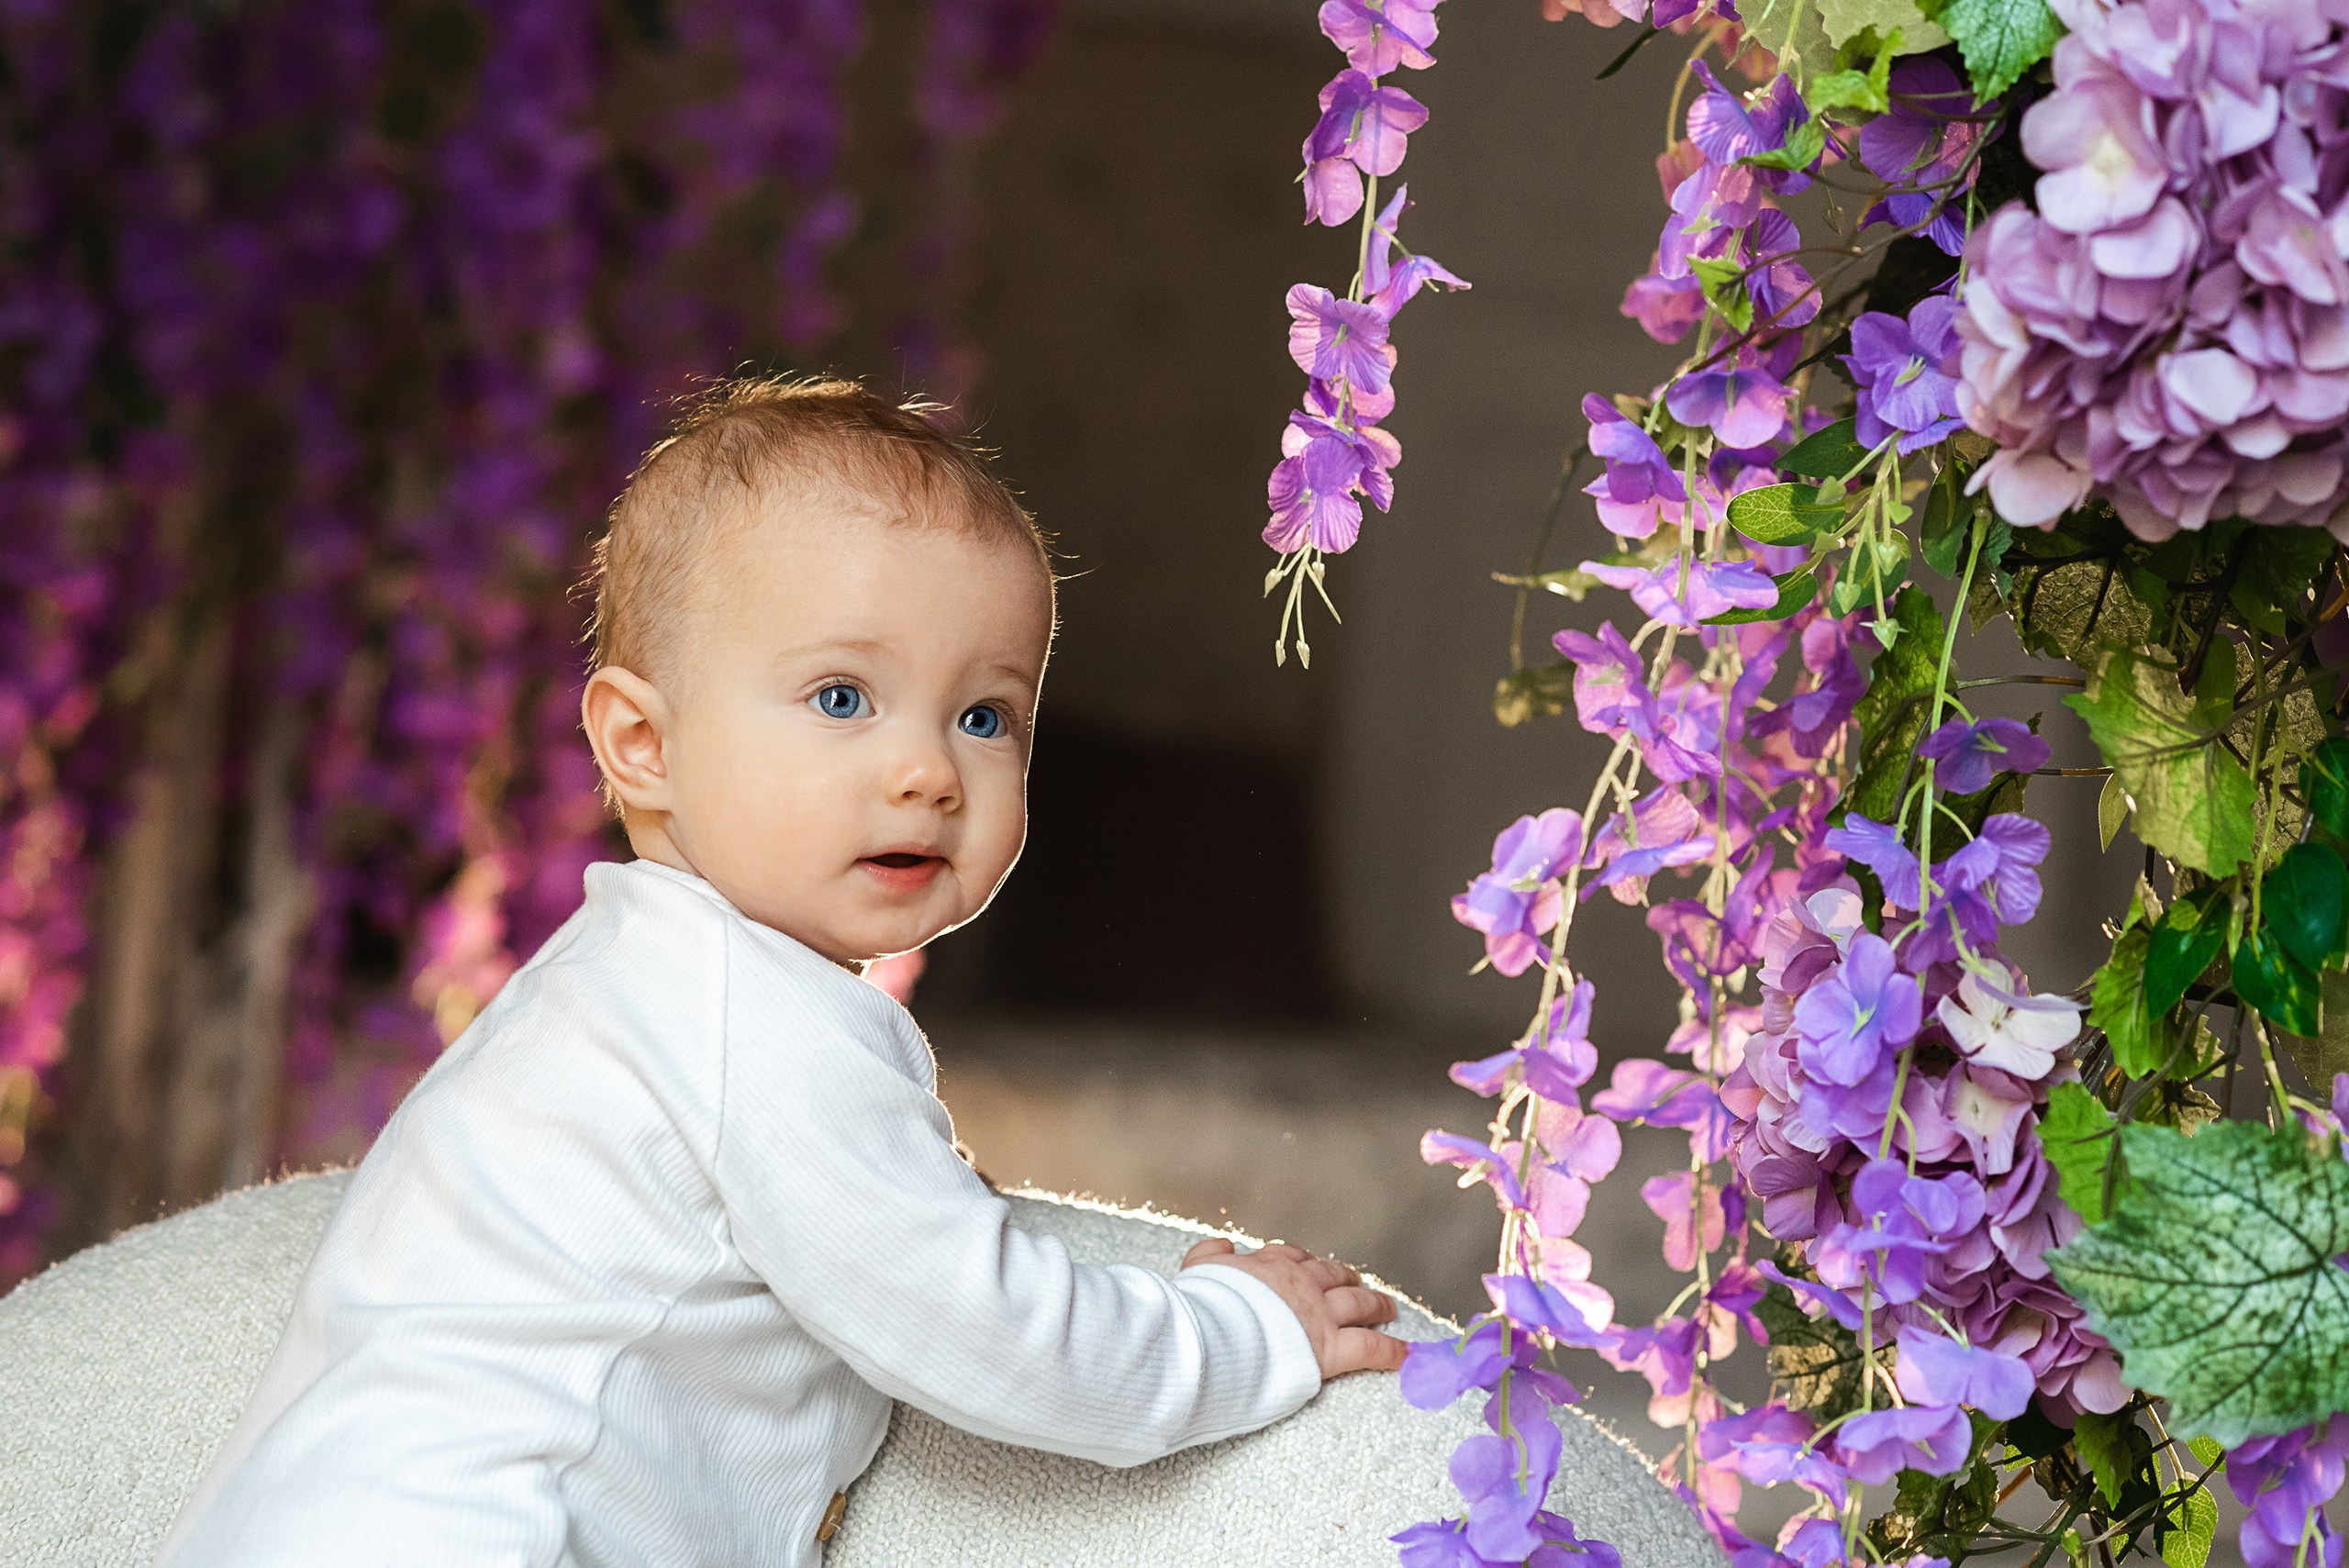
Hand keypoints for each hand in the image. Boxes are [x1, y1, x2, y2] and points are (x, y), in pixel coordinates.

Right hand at [1179, 1238, 1406, 1378]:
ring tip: (1389, 1309)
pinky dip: (1391, 1350)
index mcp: (1269, 1267)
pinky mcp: (1330, 1349)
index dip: (1308, 1264)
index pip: (1296, 1258)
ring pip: (1359, 1304)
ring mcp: (1319, 1315)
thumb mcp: (1198, 1270)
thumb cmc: (1201, 1309)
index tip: (1312, 1268)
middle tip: (1360, 1284)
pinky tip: (1405, 1355)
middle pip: (1334, 1276)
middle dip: (1349, 1279)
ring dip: (1377, 1305)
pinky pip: (1370, 1347)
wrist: (1211, 1337)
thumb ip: (1210, 1254)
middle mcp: (1300, 1284)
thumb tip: (1224, 1245)